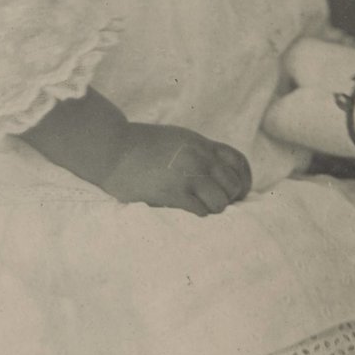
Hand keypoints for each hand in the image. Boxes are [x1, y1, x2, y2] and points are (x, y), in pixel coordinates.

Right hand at [104, 124, 252, 214]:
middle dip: (228, 198)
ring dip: (212, 209)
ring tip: (198, 209)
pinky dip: (197, 215)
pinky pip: (200, 211)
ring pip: (221, 201)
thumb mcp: (175, 139)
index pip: (239, 162)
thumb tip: (213, 169)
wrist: (110, 148)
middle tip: (214, 205)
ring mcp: (188, 175)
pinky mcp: (173, 192)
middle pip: (234, 184)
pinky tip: (185, 212)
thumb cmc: (137, 145)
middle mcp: (200, 158)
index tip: (238, 193)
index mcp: (201, 144)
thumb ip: (196, 151)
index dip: (244, 180)